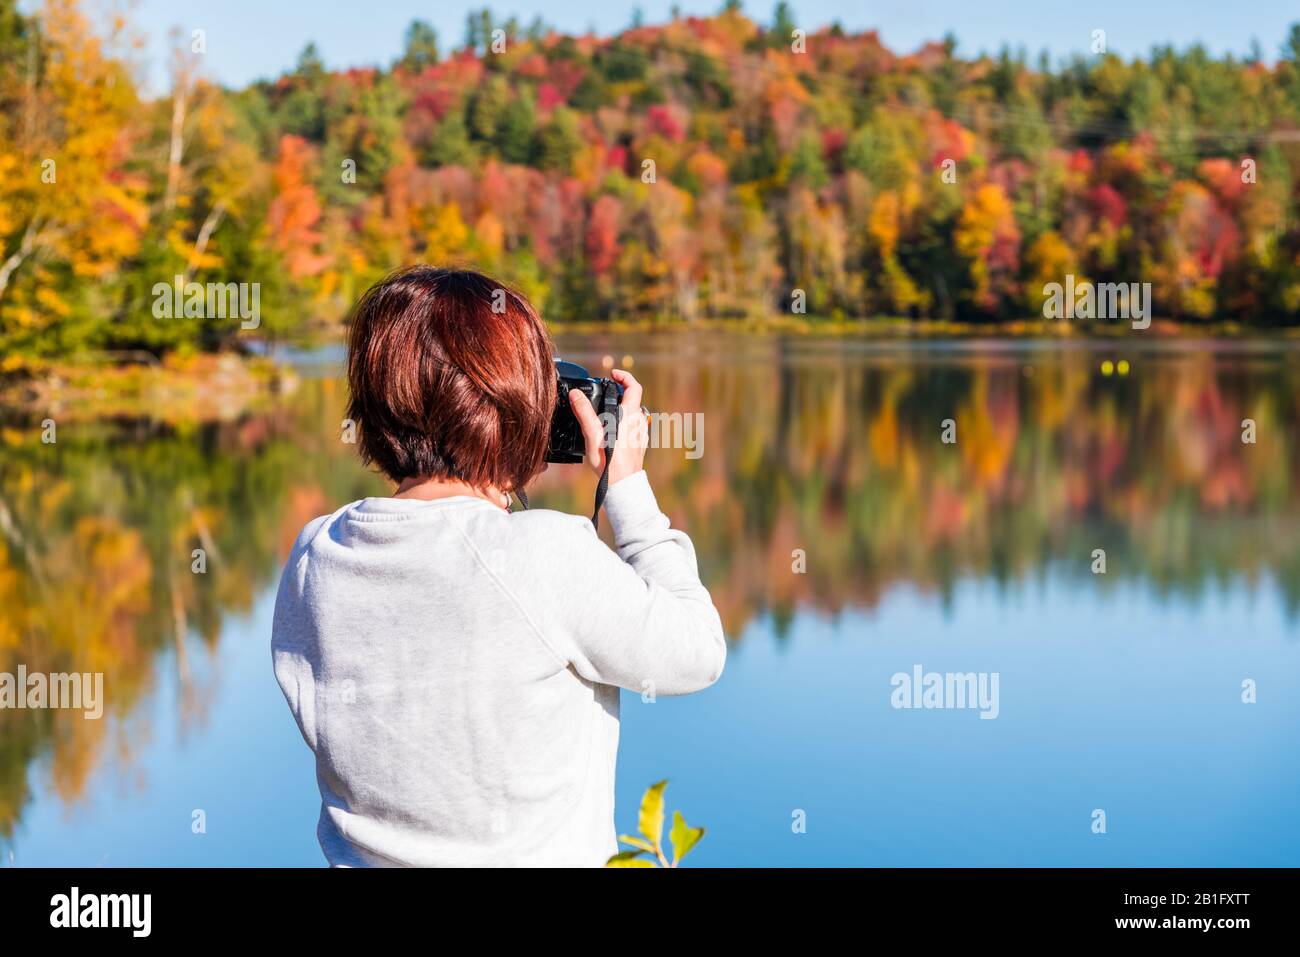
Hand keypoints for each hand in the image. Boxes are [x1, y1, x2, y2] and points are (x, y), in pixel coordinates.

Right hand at [568, 369, 647, 487]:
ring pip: (632, 413)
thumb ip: (584, 412)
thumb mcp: (593, 435)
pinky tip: (610, 433)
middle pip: (632, 399)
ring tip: (603, 415)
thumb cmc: (609, 462)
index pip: (633, 386)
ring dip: (619, 409)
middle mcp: (638, 422)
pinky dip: (622, 422)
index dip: (624, 376)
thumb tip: (576, 394)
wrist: (622, 485)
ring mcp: (640, 433)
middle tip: (602, 394)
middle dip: (617, 394)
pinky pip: (632, 426)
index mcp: (630, 416)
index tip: (612, 374)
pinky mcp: (639, 444)